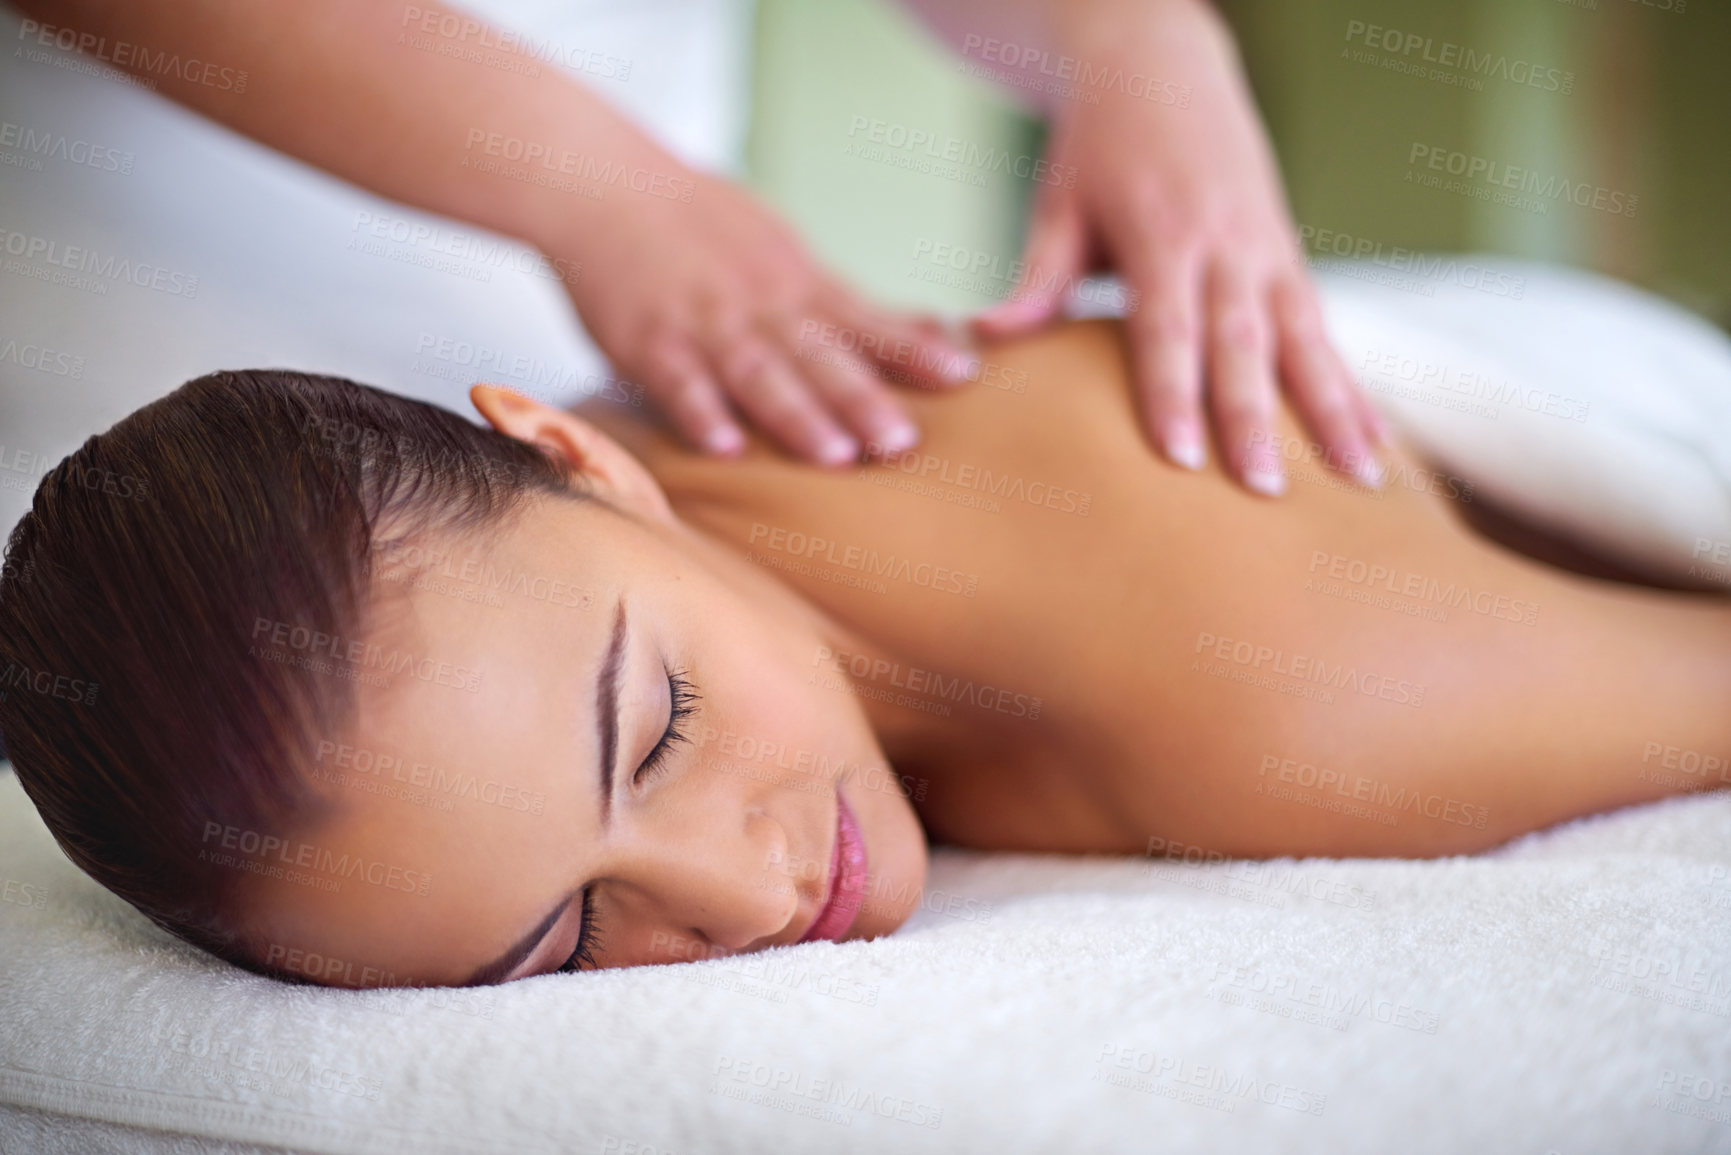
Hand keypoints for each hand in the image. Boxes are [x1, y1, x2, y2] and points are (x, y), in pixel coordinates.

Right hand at [539, 157, 975, 465]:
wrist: (604, 186)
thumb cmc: (701, 225)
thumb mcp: (784, 251)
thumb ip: (847, 304)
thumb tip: (930, 332)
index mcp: (797, 284)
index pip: (865, 322)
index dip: (913, 350)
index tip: (963, 377)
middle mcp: (759, 305)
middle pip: (818, 357)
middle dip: (862, 400)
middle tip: (903, 443)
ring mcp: (704, 324)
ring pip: (757, 372)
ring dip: (796, 415)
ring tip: (835, 455)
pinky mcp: (648, 342)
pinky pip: (677, 382)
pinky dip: (701, 413)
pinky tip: (725, 449)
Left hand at [975, 0, 1389, 494]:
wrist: (1164, 64)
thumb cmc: (1098, 144)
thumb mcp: (1060, 201)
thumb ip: (1038, 277)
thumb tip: (987, 337)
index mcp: (1162, 234)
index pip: (1168, 329)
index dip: (1174, 395)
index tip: (1182, 461)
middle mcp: (1226, 245)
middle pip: (1243, 346)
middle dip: (1254, 422)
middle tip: (1266, 494)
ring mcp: (1268, 251)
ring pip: (1308, 342)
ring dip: (1335, 413)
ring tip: (1361, 482)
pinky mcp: (1291, 256)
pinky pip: (1325, 331)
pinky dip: (1353, 386)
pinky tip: (1375, 442)